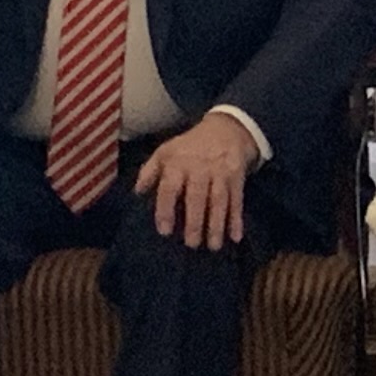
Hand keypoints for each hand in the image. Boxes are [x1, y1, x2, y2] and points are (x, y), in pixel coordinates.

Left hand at [140, 111, 256, 249]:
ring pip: (219, 200)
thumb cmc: (190, 147)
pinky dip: (237, 219)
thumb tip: (138, 193)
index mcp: (177, 163)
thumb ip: (149, 171)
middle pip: (197, 196)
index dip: (166, 209)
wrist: (226, 129)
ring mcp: (220, 173)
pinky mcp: (237, 177)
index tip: (165, 231)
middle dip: (195, 221)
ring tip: (213, 246)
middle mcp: (199, 168)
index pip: (169, 188)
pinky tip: (236, 236)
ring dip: (217, 224)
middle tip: (191, 244)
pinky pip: (237, 200)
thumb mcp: (166, 151)